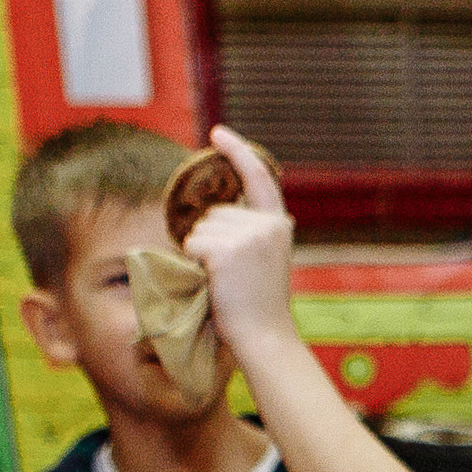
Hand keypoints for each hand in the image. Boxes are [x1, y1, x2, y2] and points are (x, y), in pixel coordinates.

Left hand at [181, 127, 298, 355]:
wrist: (265, 338)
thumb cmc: (260, 308)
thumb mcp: (266, 261)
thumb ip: (249, 233)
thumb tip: (212, 216)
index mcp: (278, 225)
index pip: (259, 177)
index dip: (238, 152)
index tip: (217, 133)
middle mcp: (267, 224)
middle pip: (215, 214)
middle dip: (211, 241)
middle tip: (233, 277)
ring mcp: (247, 236)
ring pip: (200, 230)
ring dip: (202, 255)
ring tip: (226, 283)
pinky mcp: (225, 250)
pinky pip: (192, 245)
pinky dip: (195, 265)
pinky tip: (216, 283)